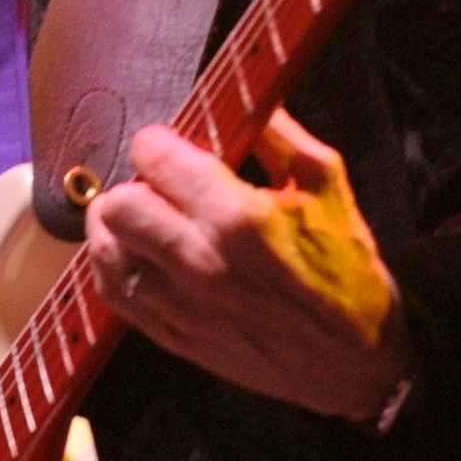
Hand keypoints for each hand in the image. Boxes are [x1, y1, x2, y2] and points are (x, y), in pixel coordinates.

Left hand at [84, 108, 410, 421]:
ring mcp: (181, 305)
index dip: (159, 143)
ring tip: (146, 223)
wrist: (357, 362)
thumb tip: (245, 98)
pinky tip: (141, 259)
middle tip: (160, 188)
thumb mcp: (327, 185)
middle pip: (118, 203)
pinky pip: (112, 295)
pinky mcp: (173, 337)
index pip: (153, 156)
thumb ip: (278, 134)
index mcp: (238, 216)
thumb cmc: (347, 273)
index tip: (172, 148)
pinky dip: (116, 269)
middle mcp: (200, 261)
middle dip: (135, 183)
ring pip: (104, 250)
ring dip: (118, 228)